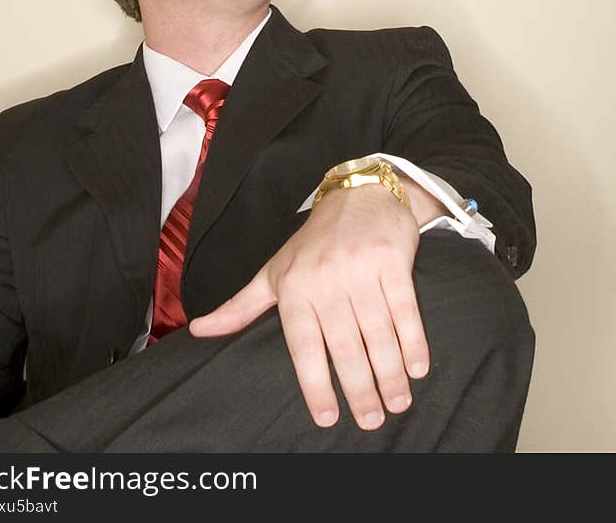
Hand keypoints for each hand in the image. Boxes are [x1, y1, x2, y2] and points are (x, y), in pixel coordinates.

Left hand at [188, 184, 429, 430]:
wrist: (359, 194)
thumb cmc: (313, 243)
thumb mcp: (273, 271)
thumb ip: (240, 306)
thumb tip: (198, 330)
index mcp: (294, 288)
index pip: (303, 346)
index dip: (315, 385)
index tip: (327, 418)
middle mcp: (325, 279)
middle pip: (344, 346)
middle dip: (360, 389)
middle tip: (371, 422)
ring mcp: (361, 269)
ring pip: (377, 332)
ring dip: (390, 373)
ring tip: (397, 403)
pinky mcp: (392, 260)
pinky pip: (403, 308)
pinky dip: (412, 340)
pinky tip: (417, 367)